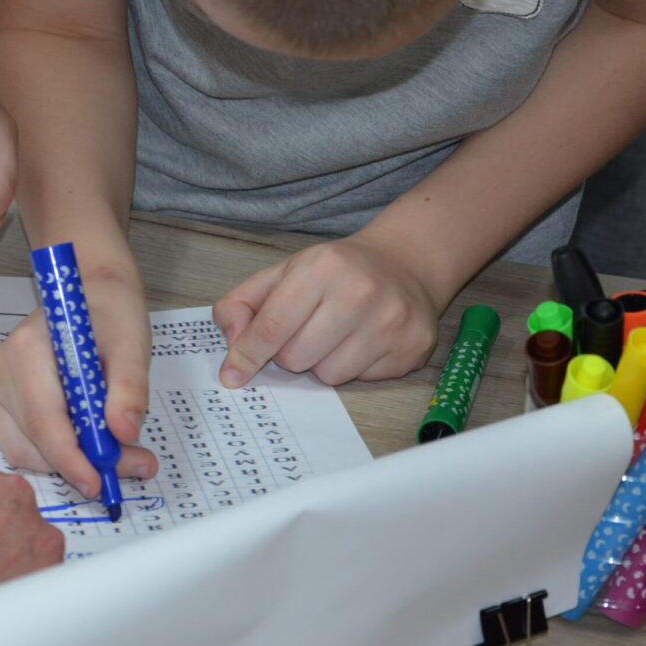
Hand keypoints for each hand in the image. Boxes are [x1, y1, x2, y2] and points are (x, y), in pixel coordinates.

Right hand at [0, 266, 157, 495]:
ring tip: (115, 451)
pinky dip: (54, 449)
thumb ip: (129, 389)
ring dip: (68, 461)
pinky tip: (87, 437)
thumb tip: (123, 433)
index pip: (44, 419)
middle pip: (32, 440)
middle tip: (130, 465)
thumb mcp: (132, 343)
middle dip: (80, 463)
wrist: (94, 292)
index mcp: (29, 348)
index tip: (100, 482)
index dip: (72, 459)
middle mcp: (2, 368)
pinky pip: (21, 440)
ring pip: (24, 448)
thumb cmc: (111, 311)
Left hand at [213, 234, 439, 387]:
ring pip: (329, 376)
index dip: (247, 355)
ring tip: (338, 334)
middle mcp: (359, 292)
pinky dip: (355, 367)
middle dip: (291, 352)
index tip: (232, 375)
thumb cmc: (335, 272)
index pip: (272, 327)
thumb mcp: (283, 273)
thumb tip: (233, 347)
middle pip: (296, 359)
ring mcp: (391, 322)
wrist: (404, 264)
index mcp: (321, 267)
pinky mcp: (412, 347)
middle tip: (308, 329)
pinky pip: (362, 381)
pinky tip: (364, 339)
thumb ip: (242, 304)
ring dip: (324, 362)